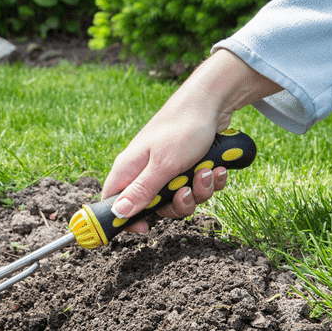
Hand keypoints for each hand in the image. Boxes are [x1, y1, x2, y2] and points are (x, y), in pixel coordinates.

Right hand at [101, 50, 280, 232]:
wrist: (212, 101)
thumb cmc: (182, 128)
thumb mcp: (163, 165)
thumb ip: (141, 191)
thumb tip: (118, 213)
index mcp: (129, 169)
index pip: (114, 204)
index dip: (126, 220)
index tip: (145, 229)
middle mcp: (145, 171)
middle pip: (154, 208)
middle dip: (177, 204)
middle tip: (186, 190)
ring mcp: (166, 168)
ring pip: (179, 198)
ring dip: (199, 191)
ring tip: (207, 171)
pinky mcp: (186, 165)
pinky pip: (196, 186)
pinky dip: (209, 181)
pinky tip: (217, 168)